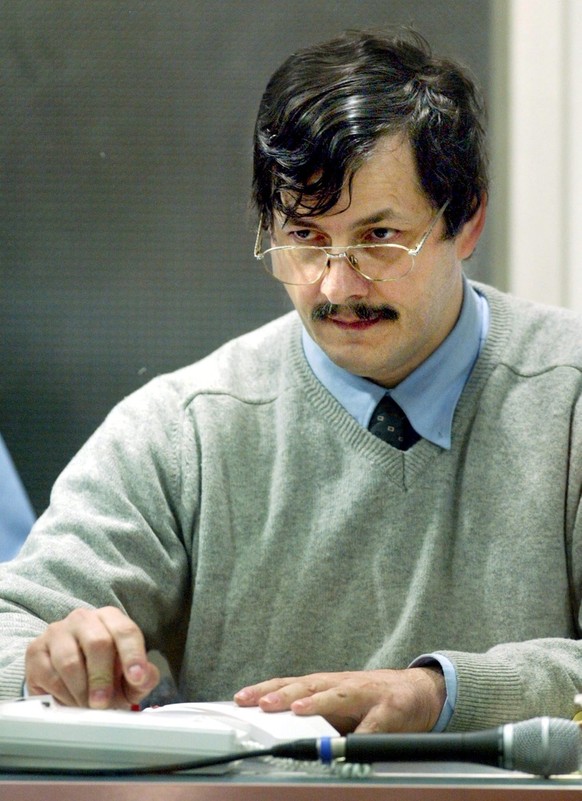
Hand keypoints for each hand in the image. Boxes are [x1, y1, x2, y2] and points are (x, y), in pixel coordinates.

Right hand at [25, 607, 159, 708]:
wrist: (68, 673)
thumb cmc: (105, 671)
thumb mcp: (129, 677)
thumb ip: (143, 677)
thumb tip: (145, 676)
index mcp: (111, 618)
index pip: (125, 631)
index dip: (133, 656)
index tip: (136, 678)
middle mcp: (84, 618)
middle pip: (98, 643)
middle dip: (103, 678)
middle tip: (104, 703)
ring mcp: (57, 631)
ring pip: (70, 661)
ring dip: (81, 690)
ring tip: (88, 706)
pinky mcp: (36, 650)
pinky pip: (49, 675)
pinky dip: (62, 694)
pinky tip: (71, 700)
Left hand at [234, 667, 445, 733]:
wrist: (418, 690)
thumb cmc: (372, 699)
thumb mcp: (339, 703)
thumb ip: (314, 713)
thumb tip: (277, 728)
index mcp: (327, 685)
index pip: (290, 684)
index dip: (265, 690)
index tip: (241, 699)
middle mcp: (343, 685)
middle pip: (309, 685)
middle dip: (284, 694)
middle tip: (263, 705)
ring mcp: (367, 694)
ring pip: (339, 695)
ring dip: (318, 702)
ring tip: (298, 709)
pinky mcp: (390, 709)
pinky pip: (375, 724)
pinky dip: (362, 732)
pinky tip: (351, 741)